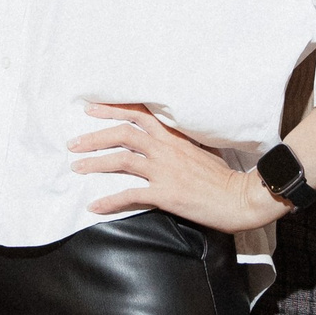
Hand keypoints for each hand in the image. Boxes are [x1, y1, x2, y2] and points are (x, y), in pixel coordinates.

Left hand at [70, 104, 281, 234]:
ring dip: (95, 163)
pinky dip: (109, 200)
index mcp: (175, 137)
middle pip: (123, 133)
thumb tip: (169, 139)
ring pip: (121, 160)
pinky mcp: (165, 194)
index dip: (113, 108)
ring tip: (76, 167)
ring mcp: (165, 171)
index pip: (140, 114)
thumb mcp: (204, 150)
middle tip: (74, 142)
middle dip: (94, 135)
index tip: (91, 108)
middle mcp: (166, 150)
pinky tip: (94, 206)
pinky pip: (130, 195)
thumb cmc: (225, 177)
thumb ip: (182, 143)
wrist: (242, 197)